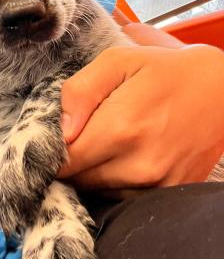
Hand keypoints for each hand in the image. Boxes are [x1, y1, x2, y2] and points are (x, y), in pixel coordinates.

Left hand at [58, 43, 223, 189]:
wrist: (218, 89)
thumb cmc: (163, 70)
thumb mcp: (117, 61)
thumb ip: (81, 91)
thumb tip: (61, 128)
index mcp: (120, 128)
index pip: (63, 160)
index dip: (51, 149)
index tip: (53, 135)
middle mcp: (138, 164)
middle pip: (79, 179)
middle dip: (71, 159)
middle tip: (80, 133)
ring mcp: (156, 183)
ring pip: (99, 191)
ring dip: (92, 171)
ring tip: (106, 139)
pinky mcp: (168, 191)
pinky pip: (123, 196)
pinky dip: (114, 180)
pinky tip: (123, 153)